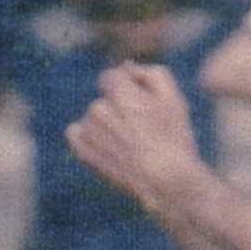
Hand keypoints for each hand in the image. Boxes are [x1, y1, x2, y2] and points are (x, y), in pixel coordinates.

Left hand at [65, 63, 203, 212]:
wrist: (166, 182)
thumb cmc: (174, 138)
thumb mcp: (174, 97)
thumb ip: (151, 73)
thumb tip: (127, 67)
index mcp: (119, 92)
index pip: (112, 77)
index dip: (129, 89)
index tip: (144, 107)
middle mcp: (99, 109)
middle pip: (104, 99)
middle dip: (118, 108)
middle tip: (142, 130)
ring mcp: (89, 132)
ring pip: (93, 117)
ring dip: (107, 124)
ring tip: (130, 144)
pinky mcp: (83, 152)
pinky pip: (76, 133)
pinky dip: (88, 137)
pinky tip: (109, 148)